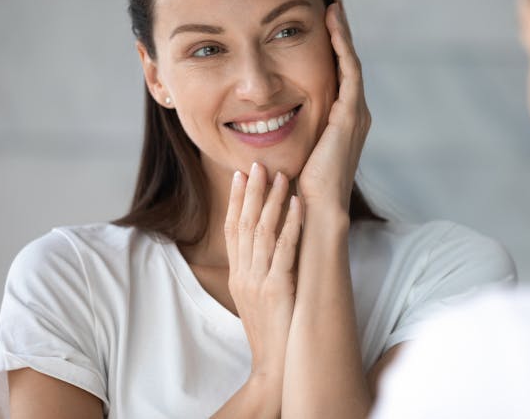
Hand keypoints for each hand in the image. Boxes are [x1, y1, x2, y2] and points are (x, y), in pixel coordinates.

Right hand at [224, 162, 302, 382]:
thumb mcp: (257, 298)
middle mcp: (244, 274)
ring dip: (271, 201)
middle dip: (251, 192)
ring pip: (262, 231)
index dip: (236, 201)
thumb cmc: (271, 331)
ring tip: (280, 175)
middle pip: (243, 224)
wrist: (274, 364)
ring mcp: (258, 280)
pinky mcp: (277, 288)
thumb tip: (268, 247)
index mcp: (238, 275)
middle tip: (258, 164)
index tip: (240, 175)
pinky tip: (298, 204)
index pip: (232, 229)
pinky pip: (284, 249)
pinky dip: (291, 224)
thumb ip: (258, 271)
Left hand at [298, 0, 370, 215]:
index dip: (330, 52)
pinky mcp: (351, 115)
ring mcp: (355, 114)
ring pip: (350, 63)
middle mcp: (354, 115)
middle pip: (347, 66)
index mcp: (341, 123)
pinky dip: (342, 45)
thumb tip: (257, 124)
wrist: (312, 211)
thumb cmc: (295, 189)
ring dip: (342, 34)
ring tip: (333, 9)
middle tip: (331, 8)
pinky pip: (348, 70)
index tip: (320, 27)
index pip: (337, 78)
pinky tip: (332, 25)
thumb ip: (284, 134)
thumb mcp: (290, 152)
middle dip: (340, 36)